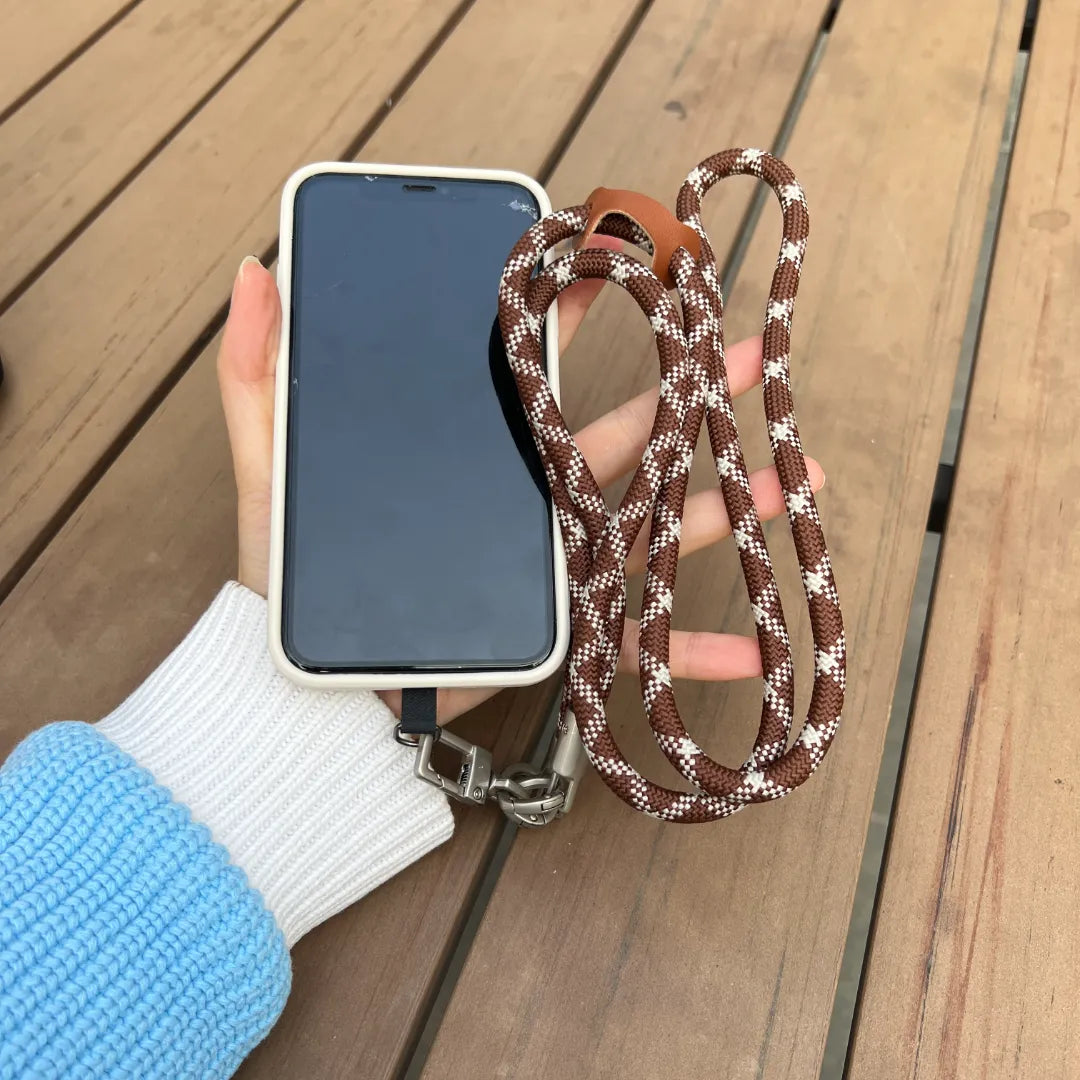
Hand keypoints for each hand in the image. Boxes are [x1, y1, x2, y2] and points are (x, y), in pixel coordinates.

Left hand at [218, 254, 823, 723]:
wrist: (317, 692)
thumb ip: (260, 374)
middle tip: (749, 354)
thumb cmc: (294, 581)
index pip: (536, 368)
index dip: (582, 315)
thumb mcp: (271, 469)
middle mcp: (526, 494)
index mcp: (475, 447)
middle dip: (691, 392)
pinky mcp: (564, 626)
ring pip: (653, 522)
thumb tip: (258, 267)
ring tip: (792, 479)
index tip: (628, 264)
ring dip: (724, 504)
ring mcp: (553, 560)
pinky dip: (692, 644)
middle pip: (622, 434)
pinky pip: (639, 635)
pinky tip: (750, 643)